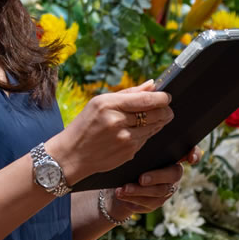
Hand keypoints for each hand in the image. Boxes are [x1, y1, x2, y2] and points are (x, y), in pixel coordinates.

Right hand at [49, 82, 174, 183]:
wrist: (72, 154)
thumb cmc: (85, 125)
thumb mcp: (98, 103)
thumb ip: (128, 93)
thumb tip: (152, 84)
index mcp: (108, 104)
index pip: (146, 99)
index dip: (162, 98)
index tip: (167, 97)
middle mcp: (117, 121)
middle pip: (156, 114)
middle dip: (166, 111)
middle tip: (166, 109)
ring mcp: (125, 138)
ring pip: (155, 127)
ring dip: (158, 122)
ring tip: (153, 119)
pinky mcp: (129, 152)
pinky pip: (146, 140)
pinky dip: (146, 134)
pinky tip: (137, 132)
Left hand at [107, 147, 201, 217]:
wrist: (118, 185)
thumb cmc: (128, 164)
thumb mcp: (133, 155)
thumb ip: (140, 150)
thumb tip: (132, 140)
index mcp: (170, 158)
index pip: (189, 152)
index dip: (195, 153)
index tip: (192, 158)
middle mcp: (172, 175)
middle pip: (172, 175)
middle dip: (156, 177)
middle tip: (141, 179)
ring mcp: (166, 191)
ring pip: (158, 192)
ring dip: (138, 191)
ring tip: (121, 190)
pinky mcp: (155, 203)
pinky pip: (147, 203)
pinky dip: (131, 199)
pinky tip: (120, 195)